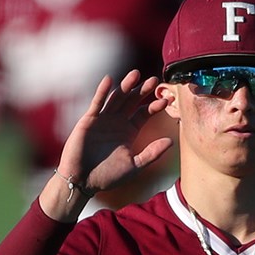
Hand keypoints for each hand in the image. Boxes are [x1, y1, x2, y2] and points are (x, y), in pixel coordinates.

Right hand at [46, 71, 171, 218]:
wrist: (82, 181)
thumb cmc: (108, 176)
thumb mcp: (134, 166)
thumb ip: (152, 153)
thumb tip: (171, 141)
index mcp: (128, 132)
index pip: (143, 114)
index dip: (154, 106)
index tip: (166, 100)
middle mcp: (117, 123)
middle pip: (132, 102)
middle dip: (142, 91)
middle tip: (155, 80)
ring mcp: (103, 120)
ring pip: (116, 98)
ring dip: (125, 86)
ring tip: (136, 74)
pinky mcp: (89, 120)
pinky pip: (97, 103)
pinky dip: (102, 91)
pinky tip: (110, 80)